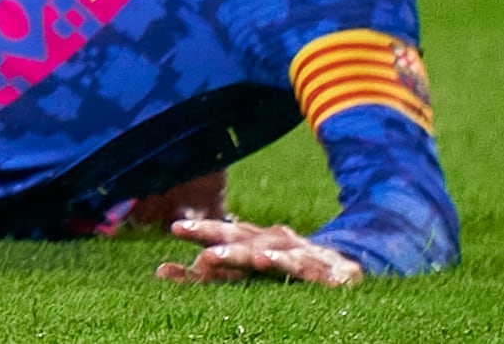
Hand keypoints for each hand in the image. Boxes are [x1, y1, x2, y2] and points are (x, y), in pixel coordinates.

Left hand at [152, 215, 364, 286]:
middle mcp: (276, 241)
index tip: (175, 228)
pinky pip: (313, 271)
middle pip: (247, 238)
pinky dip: (303, 269)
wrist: (344, 270)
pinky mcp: (332, 272)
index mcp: (252, 239)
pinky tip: (285, 267)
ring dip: (262, 255)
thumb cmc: (281, 271)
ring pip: (280, 252)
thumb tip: (159, 272)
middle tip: (202, 249)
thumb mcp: (242, 273)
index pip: (224, 232)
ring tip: (245, 259)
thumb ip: (204, 276)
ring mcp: (304, 253)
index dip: (202, 230)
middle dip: (225, 241)